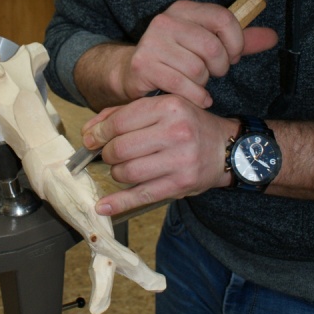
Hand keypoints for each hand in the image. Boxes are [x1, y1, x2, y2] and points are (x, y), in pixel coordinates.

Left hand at [81, 95, 238, 216]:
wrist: (225, 148)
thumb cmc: (187, 125)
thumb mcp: (161, 107)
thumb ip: (123, 113)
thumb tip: (88, 131)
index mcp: (169, 107)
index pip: (120, 121)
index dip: (99, 133)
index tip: (91, 139)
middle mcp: (175, 132)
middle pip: (121, 148)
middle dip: (107, 154)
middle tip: (108, 154)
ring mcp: (179, 160)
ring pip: (128, 172)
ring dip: (116, 172)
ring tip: (122, 168)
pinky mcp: (180, 184)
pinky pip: (141, 195)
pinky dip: (118, 203)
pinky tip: (103, 206)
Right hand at [113, 0, 276, 107]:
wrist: (134, 72)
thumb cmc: (178, 58)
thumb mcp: (209, 44)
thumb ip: (240, 41)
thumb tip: (272, 36)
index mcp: (184, 9)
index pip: (223, 18)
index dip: (236, 41)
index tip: (233, 56)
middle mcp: (165, 21)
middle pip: (212, 46)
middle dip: (220, 66)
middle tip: (214, 73)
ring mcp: (152, 42)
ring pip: (197, 69)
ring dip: (203, 83)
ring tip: (197, 82)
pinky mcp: (143, 65)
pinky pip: (183, 85)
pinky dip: (196, 96)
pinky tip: (196, 97)